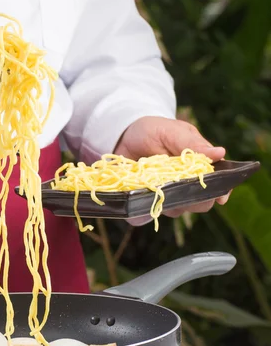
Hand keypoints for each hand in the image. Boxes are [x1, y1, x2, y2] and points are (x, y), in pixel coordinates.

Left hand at [114, 116, 228, 216]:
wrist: (124, 137)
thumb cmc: (154, 131)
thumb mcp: (173, 132)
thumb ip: (192, 143)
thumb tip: (220, 153)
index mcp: (200, 166)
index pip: (218, 184)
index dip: (220, 192)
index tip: (219, 197)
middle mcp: (186, 185)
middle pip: (200, 204)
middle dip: (193, 200)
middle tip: (176, 186)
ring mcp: (167, 195)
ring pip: (176, 211)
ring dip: (168, 203)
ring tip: (153, 184)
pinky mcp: (148, 201)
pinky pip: (148, 214)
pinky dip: (143, 211)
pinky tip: (139, 198)